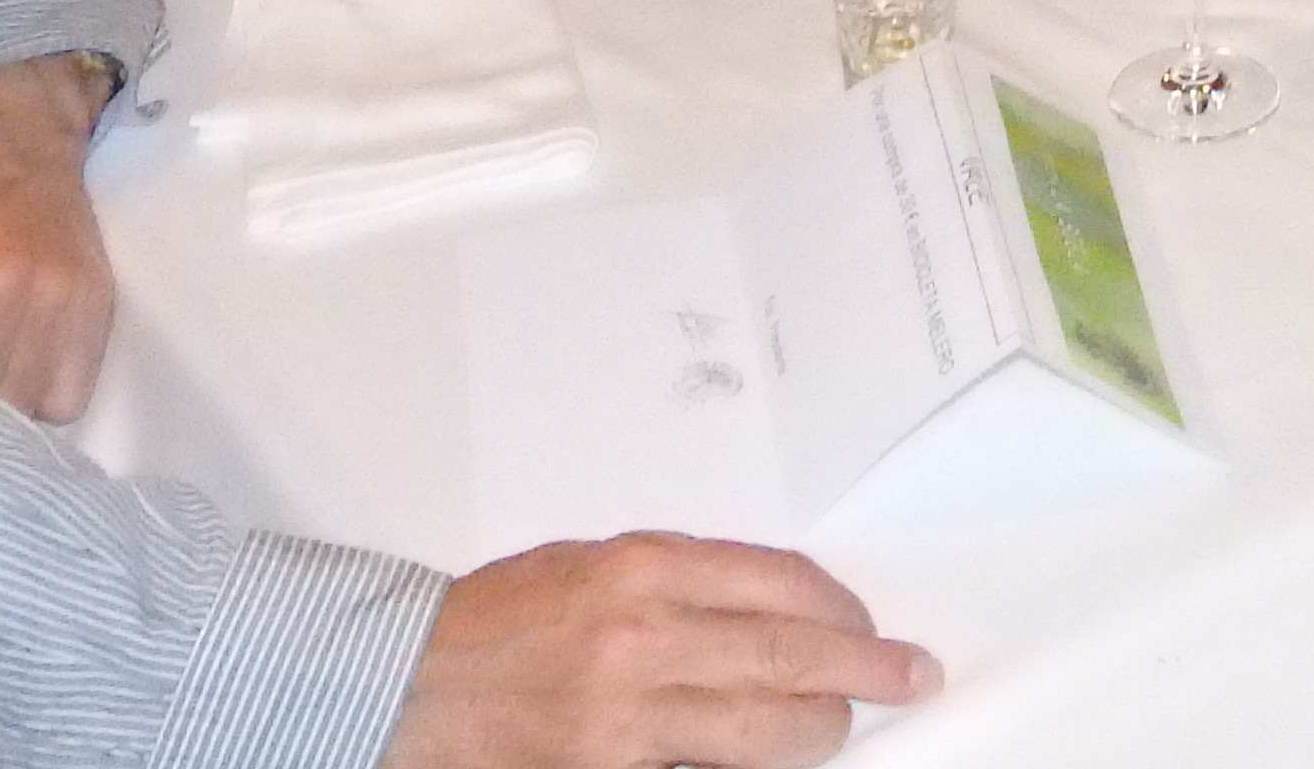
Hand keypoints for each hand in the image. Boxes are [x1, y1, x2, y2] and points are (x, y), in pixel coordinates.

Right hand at [381, 535, 936, 768]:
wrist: (403, 684)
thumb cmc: (497, 619)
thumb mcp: (593, 564)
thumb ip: (680, 582)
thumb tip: (768, 610)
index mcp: (643, 569)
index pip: (779, 583)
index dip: (840, 608)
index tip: (870, 624)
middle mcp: (645, 637)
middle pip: (790, 654)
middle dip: (864, 669)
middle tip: (910, 676)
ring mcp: (629, 716)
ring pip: (764, 728)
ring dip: (818, 728)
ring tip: (845, 725)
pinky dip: (747, 767)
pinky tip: (774, 760)